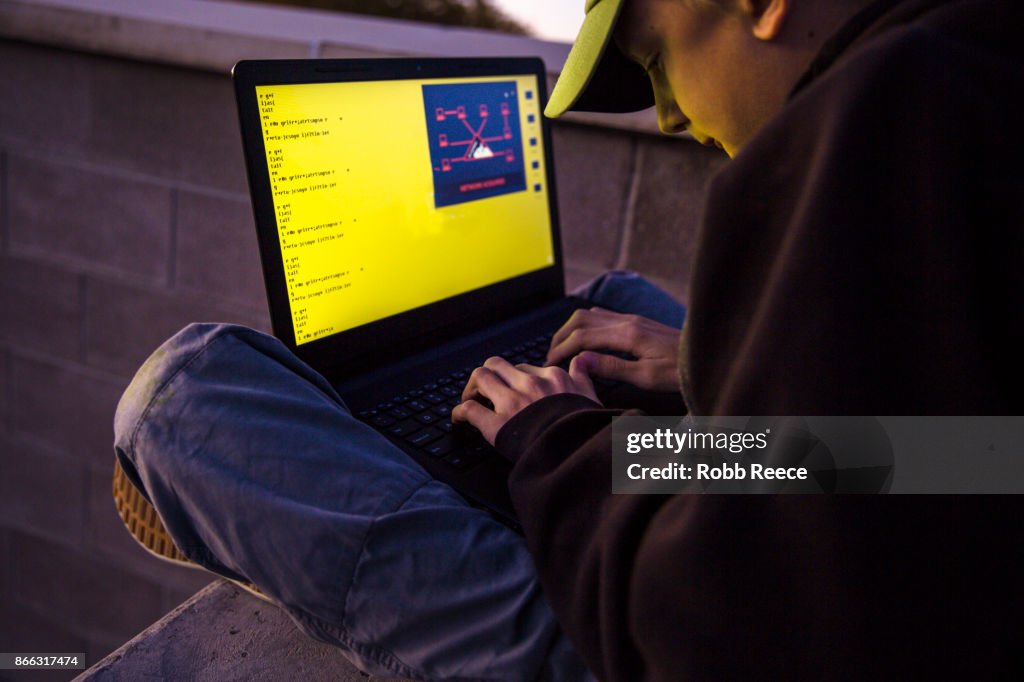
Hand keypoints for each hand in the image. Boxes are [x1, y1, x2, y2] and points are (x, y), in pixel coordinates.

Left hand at [452, 356, 599, 444]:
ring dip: (471, 388)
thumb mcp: (591, 398)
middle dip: (487, 376)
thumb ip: (583, 377)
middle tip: (484, 391)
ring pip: (480, 377)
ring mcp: (512, 403)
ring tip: (469, 399)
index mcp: (552, 377)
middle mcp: (530, 384)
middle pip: (496, 365)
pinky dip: (459, 413)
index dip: (512, 378)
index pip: (523, 368)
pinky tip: (458, 419)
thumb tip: (581, 359)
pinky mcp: (497, 424)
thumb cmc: (587, 429)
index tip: (509, 388)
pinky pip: (469, 410)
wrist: (579, 455)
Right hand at [546, 307, 680, 391]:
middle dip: (560, 336)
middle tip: (550, 356)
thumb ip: (611, 367)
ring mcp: (632, 319)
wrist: (706, 356)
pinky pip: (603, 317)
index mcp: (627, 334)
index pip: (581, 336)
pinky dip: (586, 327)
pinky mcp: (637, 322)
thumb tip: (580, 360)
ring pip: (590, 315)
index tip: (549, 364)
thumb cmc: (680, 371)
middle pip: (580, 319)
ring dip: (572, 329)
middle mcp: (627, 321)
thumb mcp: (646, 377)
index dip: (561, 350)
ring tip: (564, 349)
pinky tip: (586, 340)